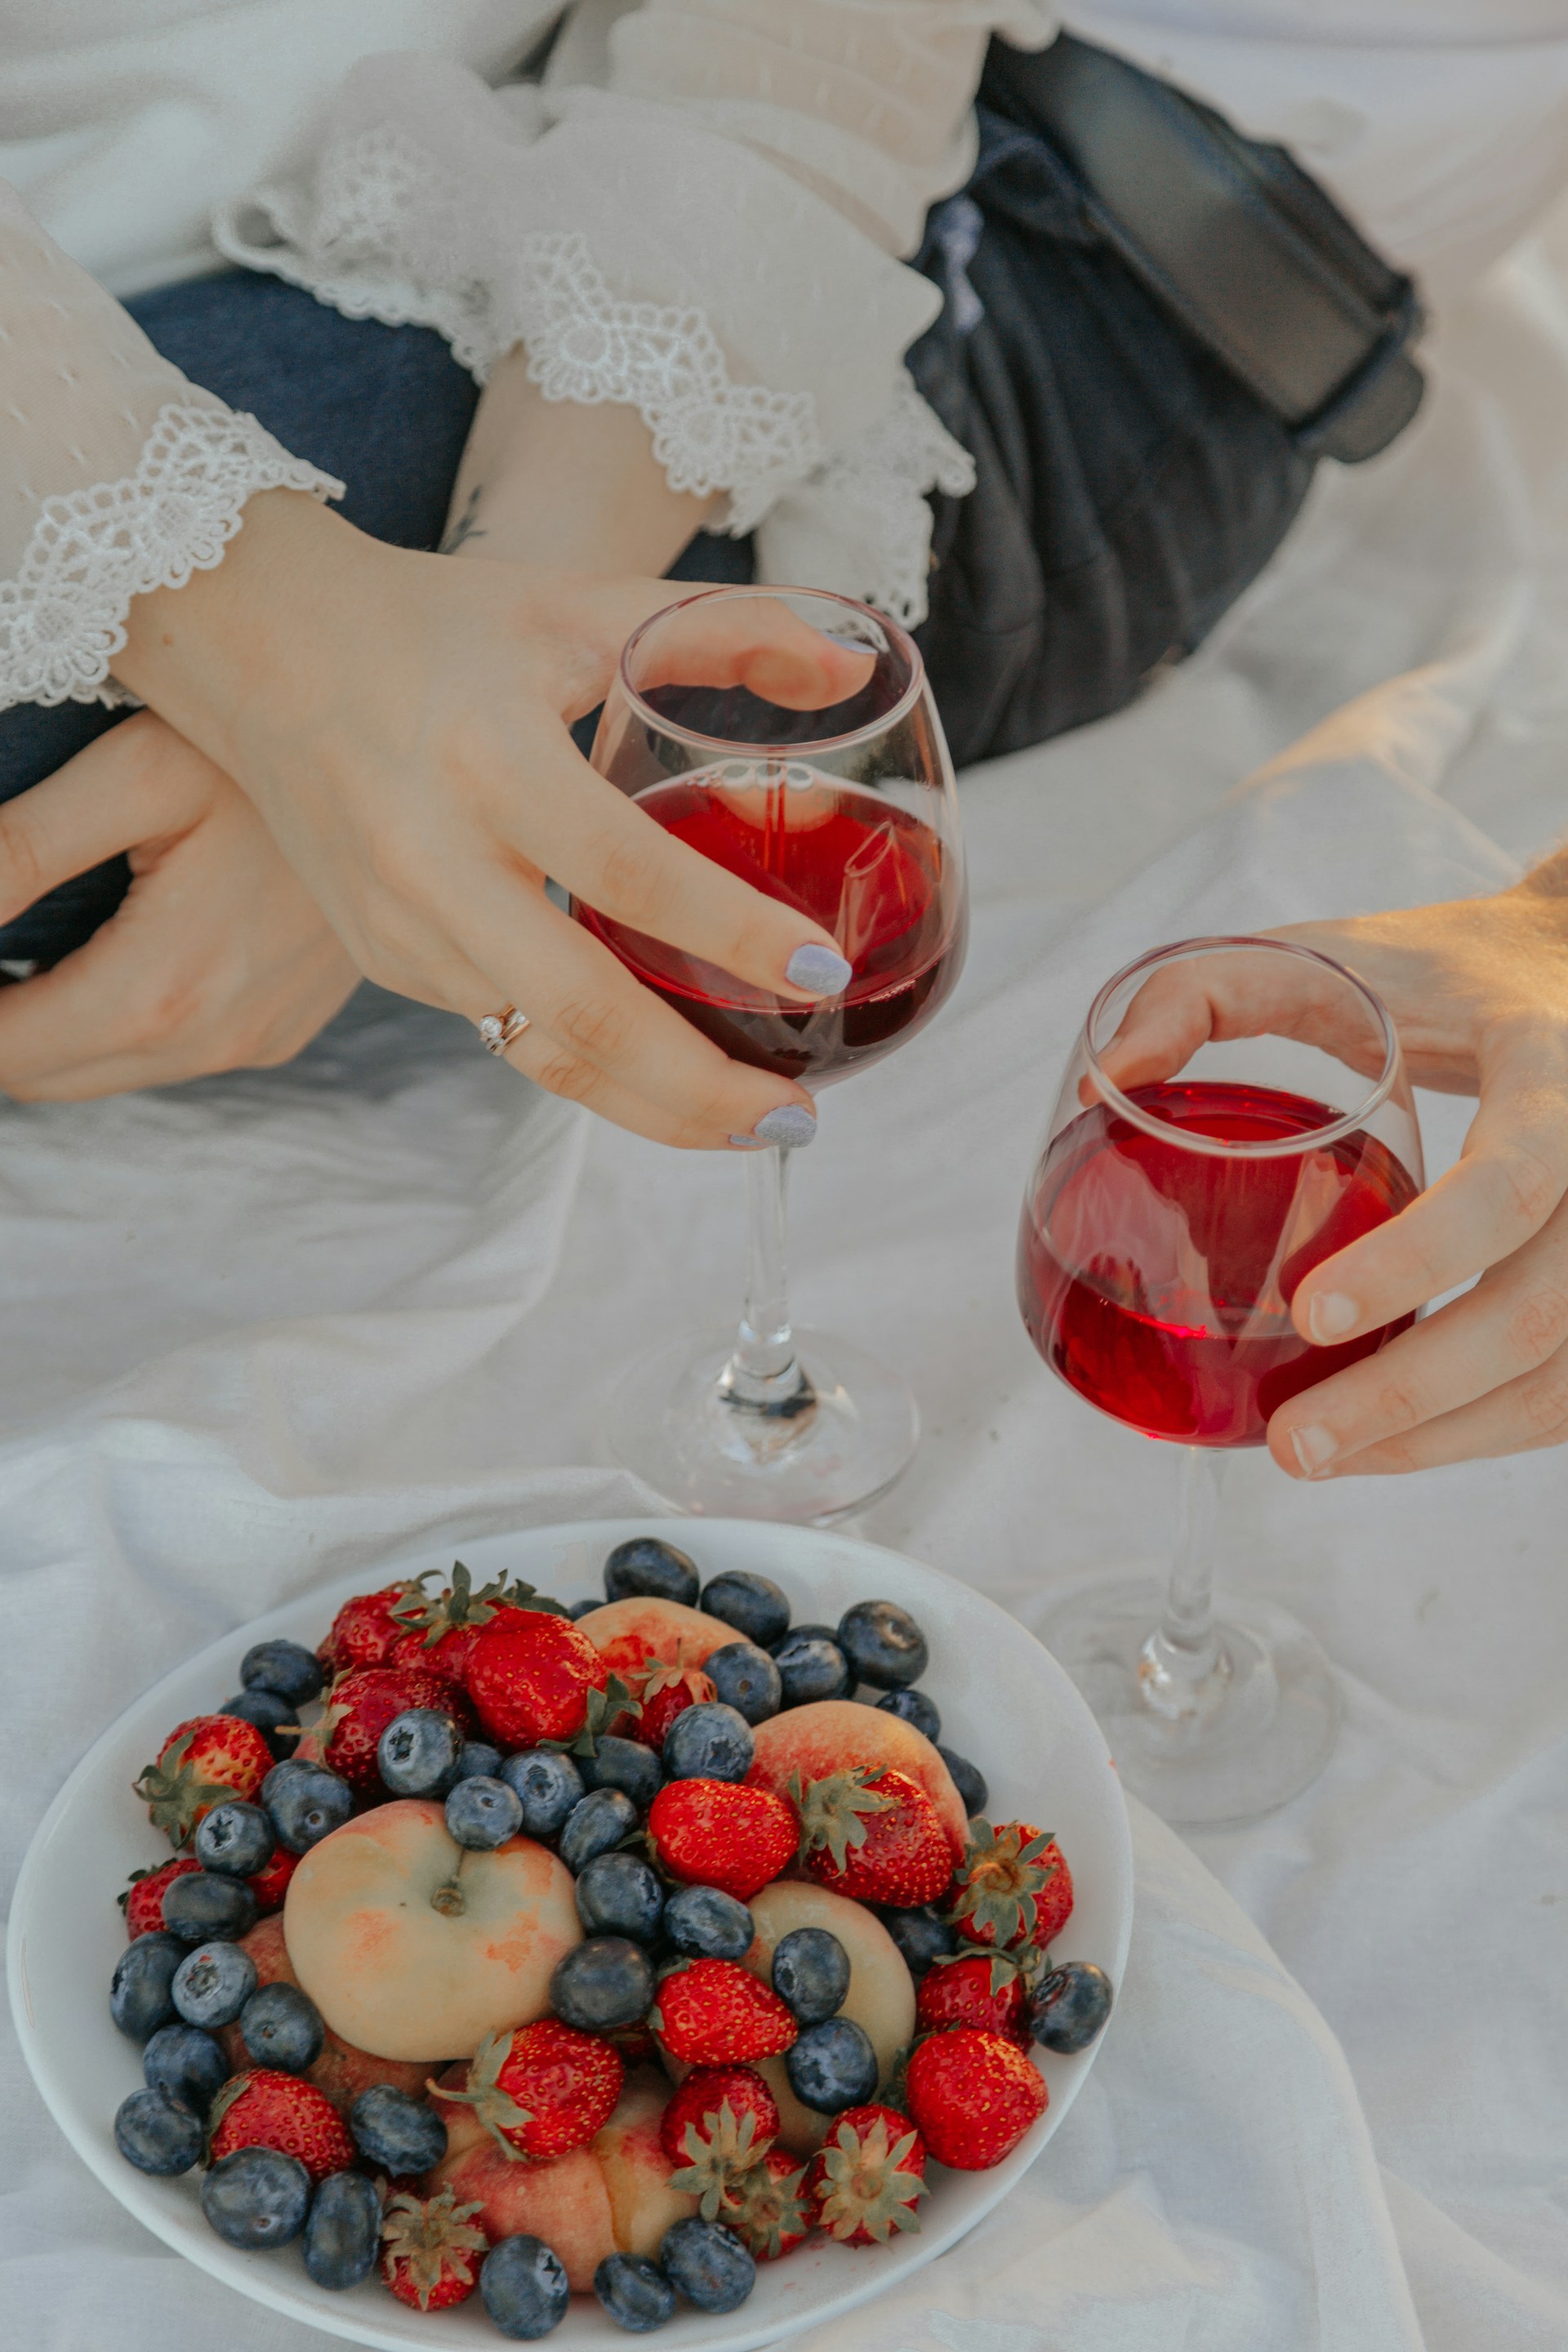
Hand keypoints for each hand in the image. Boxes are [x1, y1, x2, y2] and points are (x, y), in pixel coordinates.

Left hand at [0, 712, 357, 1099]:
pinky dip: (111, 1023)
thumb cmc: (276, 752)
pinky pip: (165, 1057)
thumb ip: (23, 849)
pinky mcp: (282, 1032)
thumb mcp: (137, 773)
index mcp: (167, 989)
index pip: (7, 1049)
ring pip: (104, 1073)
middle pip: (46, 1078)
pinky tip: (104, 948)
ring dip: (48, 1028)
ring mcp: (258, 1043)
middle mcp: (217, 1041)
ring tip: (16, 948)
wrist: (433, 776)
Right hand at [116, 493, 867, 1148]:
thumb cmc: (436, 626)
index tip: (825, 971)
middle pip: (580, 1011)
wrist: (259, 653)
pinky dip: (599, 1073)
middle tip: (800, 1117)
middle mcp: (433, 860)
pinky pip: (508, 1037)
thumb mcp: (579, 603)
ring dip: (656, 1105)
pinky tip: (674, 1081)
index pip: (625, 870)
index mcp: (487, 759)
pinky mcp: (389, 965)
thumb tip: (852, 665)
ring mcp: (401, 929)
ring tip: (758, 1121)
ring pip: (542, 1052)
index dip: (730, 931)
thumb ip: (724, 626)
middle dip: (699, 1086)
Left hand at [1102, 871, 1567, 1474]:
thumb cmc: (1438, 973)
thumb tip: (1102, 1087)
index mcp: (1554, 1069)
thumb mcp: (1324, 953)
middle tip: (1292, 1442)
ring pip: (1561, 1379)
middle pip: (1540, 1311)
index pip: (1509, 1181)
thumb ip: (1199, 995)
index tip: (1308, 1311)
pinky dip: (1482, 1433)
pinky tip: (1392, 1443)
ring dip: (1443, 1440)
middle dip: (1411, 1396)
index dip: (1417, 1259)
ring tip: (1320, 1458)